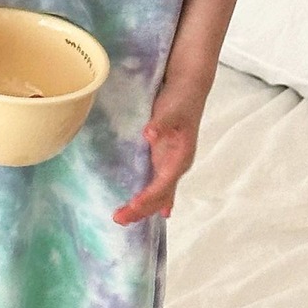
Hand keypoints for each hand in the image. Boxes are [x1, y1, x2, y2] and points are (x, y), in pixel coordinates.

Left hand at [112, 80, 205, 224]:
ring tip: (126, 218)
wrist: (189, 88)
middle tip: (117, 219)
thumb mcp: (170, 110)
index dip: (146, 199)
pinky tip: (156, 211)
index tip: (130, 208)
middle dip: (141, 209)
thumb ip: (160, 123)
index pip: (162, 187)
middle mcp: (176, 165)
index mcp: (180, 159)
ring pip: (158, 192)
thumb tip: (149, 135)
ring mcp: (170, 162)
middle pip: (159, 196)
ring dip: (143, 206)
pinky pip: (157, 182)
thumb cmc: (180, 100)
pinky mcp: (163, 156)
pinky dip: (152, 197)